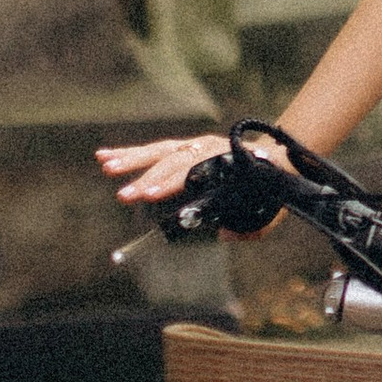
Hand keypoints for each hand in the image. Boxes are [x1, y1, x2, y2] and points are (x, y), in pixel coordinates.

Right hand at [95, 132, 288, 211]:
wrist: (277, 161)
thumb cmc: (267, 192)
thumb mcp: (265, 214)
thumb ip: (247, 230)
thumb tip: (223, 234)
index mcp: (226, 165)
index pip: (194, 172)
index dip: (172, 183)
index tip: (152, 195)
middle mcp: (208, 150)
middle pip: (173, 161)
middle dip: (147, 178)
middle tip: (126, 195)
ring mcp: (195, 146)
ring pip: (160, 151)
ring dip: (131, 159)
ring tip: (106, 166)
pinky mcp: (185, 147)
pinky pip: (155, 150)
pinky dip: (129, 153)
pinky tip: (104, 157)